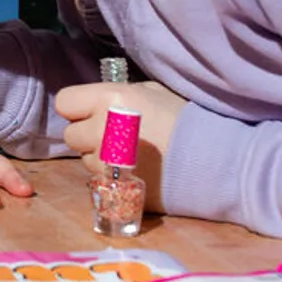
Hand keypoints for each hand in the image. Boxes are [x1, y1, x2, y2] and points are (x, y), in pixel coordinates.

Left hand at [56, 81, 188, 212]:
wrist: (217, 159)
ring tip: (130, 155)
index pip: (64, 103)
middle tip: (112, 136)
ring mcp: (108, 163)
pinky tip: (137, 171)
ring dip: (99, 158)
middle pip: (70, 135)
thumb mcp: (151, 92)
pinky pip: (101, 182)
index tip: (92, 112)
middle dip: (87, 136)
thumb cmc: (186, 118)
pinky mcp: (117, 188)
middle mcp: (102, 130)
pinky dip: (112, 178)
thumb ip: (117, 96)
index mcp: (109, 99)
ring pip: (84, 160)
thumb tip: (97, 102)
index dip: (77, 108)